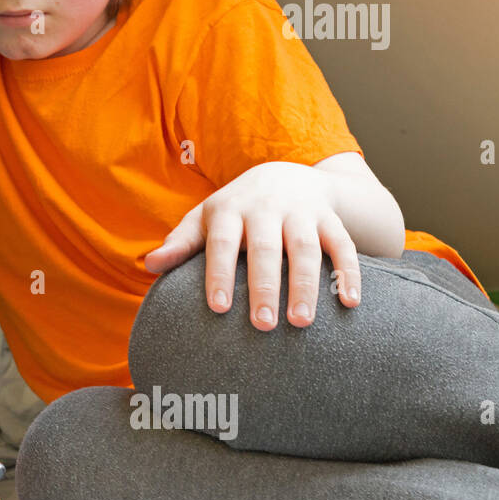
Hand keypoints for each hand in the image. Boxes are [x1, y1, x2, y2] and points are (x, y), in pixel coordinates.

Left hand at [142, 161, 360, 329]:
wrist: (287, 173)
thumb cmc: (236, 209)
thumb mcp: (205, 219)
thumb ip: (181, 243)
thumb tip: (148, 265)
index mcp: (229, 209)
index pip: (222, 243)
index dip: (219, 274)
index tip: (218, 308)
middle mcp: (265, 208)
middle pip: (265, 248)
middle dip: (264, 286)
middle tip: (261, 326)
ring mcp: (300, 212)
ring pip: (305, 249)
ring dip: (305, 285)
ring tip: (301, 322)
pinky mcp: (330, 219)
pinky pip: (344, 245)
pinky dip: (349, 272)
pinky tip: (349, 303)